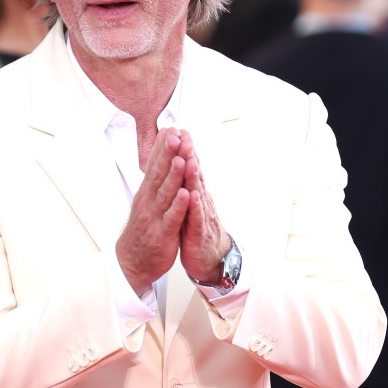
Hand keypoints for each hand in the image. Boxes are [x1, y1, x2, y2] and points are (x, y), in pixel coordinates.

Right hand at [116, 128, 190, 295]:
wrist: (132, 262)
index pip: (154, 165)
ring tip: (180, 159)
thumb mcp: (147, 201)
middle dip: (167, 154)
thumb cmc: (143, 231)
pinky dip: (178, 206)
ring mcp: (155, 217)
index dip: (162, 147)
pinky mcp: (162, 234)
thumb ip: (155, 181)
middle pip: (159, 174)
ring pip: (165, 193)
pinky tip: (185, 195)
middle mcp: (149, 202)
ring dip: (173, 176)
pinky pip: (171, 218)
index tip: (170, 128)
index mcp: (147, 193)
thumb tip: (160, 159)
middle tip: (174, 135)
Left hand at [177, 129, 230, 282]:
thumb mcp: (189, 202)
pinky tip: (193, 196)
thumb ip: (186, 182)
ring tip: (189, 161)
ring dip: (193, 177)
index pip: (189, 167)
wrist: (209, 257)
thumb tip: (181, 160)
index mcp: (194, 192)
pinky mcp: (200, 233)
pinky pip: (198, 218)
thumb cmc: (197, 229)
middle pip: (195, 174)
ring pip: (197, 193)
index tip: (178, 130)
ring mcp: (201, 215)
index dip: (184, 149)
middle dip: (189, 156)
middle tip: (185, 137)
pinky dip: (195, 207)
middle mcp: (200, 200)